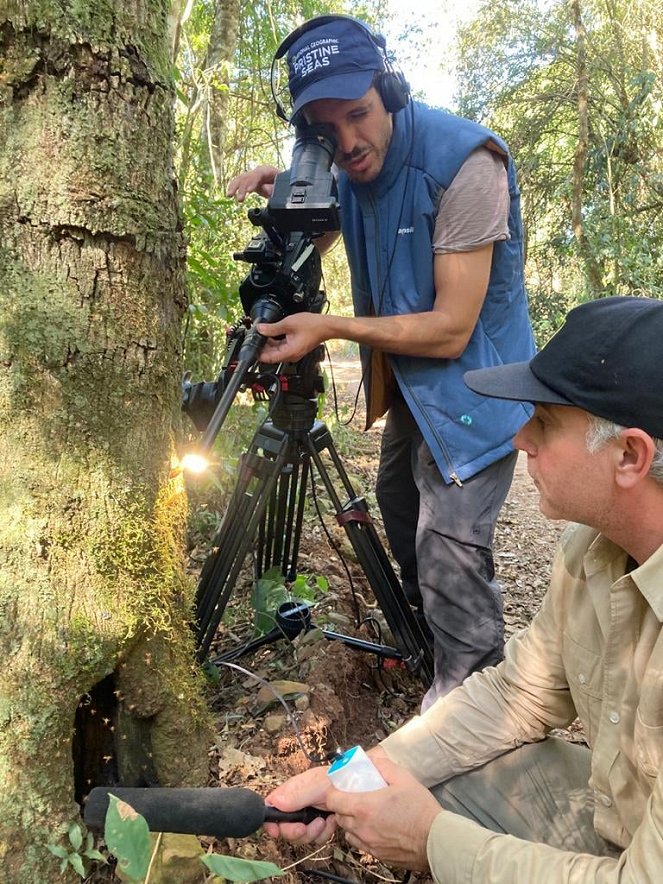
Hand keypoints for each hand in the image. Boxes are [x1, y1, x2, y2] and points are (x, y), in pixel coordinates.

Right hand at [227, 166, 279, 201]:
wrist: (282, 183)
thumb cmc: (282, 185)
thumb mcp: (281, 188)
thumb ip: (274, 189)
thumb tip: (267, 190)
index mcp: (268, 170)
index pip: (258, 174)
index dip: (252, 182)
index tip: (249, 190)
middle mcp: (258, 171)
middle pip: (247, 176)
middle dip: (242, 187)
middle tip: (240, 199)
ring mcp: (253, 175)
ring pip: (241, 178)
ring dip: (234, 187)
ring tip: (230, 195)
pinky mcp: (249, 181)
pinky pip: (240, 182)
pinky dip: (234, 187)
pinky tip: (229, 194)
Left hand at [256, 314, 332, 363]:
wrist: (326, 326)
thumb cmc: (312, 326)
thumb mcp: (288, 324)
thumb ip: (272, 328)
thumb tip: (260, 329)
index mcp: (289, 352)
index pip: (269, 359)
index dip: (258, 354)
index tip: (252, 348)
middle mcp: (291, 355)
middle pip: (271, 355)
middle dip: (262, 347)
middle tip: (256, 337)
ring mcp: (293, 353)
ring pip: (276, 351)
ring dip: (269, 344)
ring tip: (263, 333)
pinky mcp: (295, 348)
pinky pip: (282, 348)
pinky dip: (276, 342)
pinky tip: (272, 334)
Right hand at [263, 766, 336, 845]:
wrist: (353, 788)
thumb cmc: (334, 779)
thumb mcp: (314, 784)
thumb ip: (295, 795)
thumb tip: (275, 803)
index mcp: (289, 793)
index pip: (270, 808)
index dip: (270, 822)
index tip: (276, 830)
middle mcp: (296, 806)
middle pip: (283, 828)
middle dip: (294, 831)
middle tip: (303, 827)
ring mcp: (308, 816)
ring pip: (300, 836)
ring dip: (312, 833)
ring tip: (323, 821)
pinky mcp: (319, 825)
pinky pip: (315, 838)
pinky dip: (323, 833)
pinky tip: (331, 822)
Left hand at [326, 757, 440, 870]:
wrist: (434, 839)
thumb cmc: (421, 810)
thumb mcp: (403, 778)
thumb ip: (383, 765)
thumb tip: (371, 760)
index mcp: (364, 807)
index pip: (333, 800)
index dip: (333, 791)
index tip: (340, 787)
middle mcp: (362, 827)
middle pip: (338, 815)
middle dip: (342, 805)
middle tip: (354, 796)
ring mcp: (368, 843)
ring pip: (347, 831)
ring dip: (351, 820)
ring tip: (365, 812)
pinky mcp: (376, 854)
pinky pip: (358, 843)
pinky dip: (360, 834)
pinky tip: (373, 826)